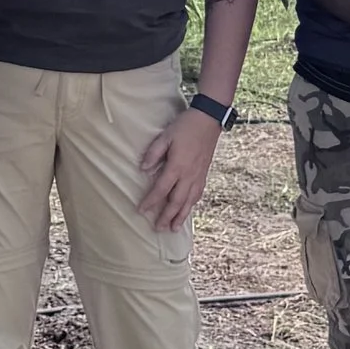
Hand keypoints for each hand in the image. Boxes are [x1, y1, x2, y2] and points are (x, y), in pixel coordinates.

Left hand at [138, 107, 221, 231]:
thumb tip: (143, 169)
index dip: (150, 201)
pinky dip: (191, 205)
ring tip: (173, 228)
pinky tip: (187, 210)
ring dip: (180, 216)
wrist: (209, 120)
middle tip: (158, 229)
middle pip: (176, 201)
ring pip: (189, 202)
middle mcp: (188, 175)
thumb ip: (153, 154)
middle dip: (166, 217)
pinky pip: (197, 194)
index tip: (141, 211)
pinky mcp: (204, 174)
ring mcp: (198, 176)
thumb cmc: (185, 126)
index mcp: (177, 166)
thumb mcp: (165, 136)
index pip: (161, 189)